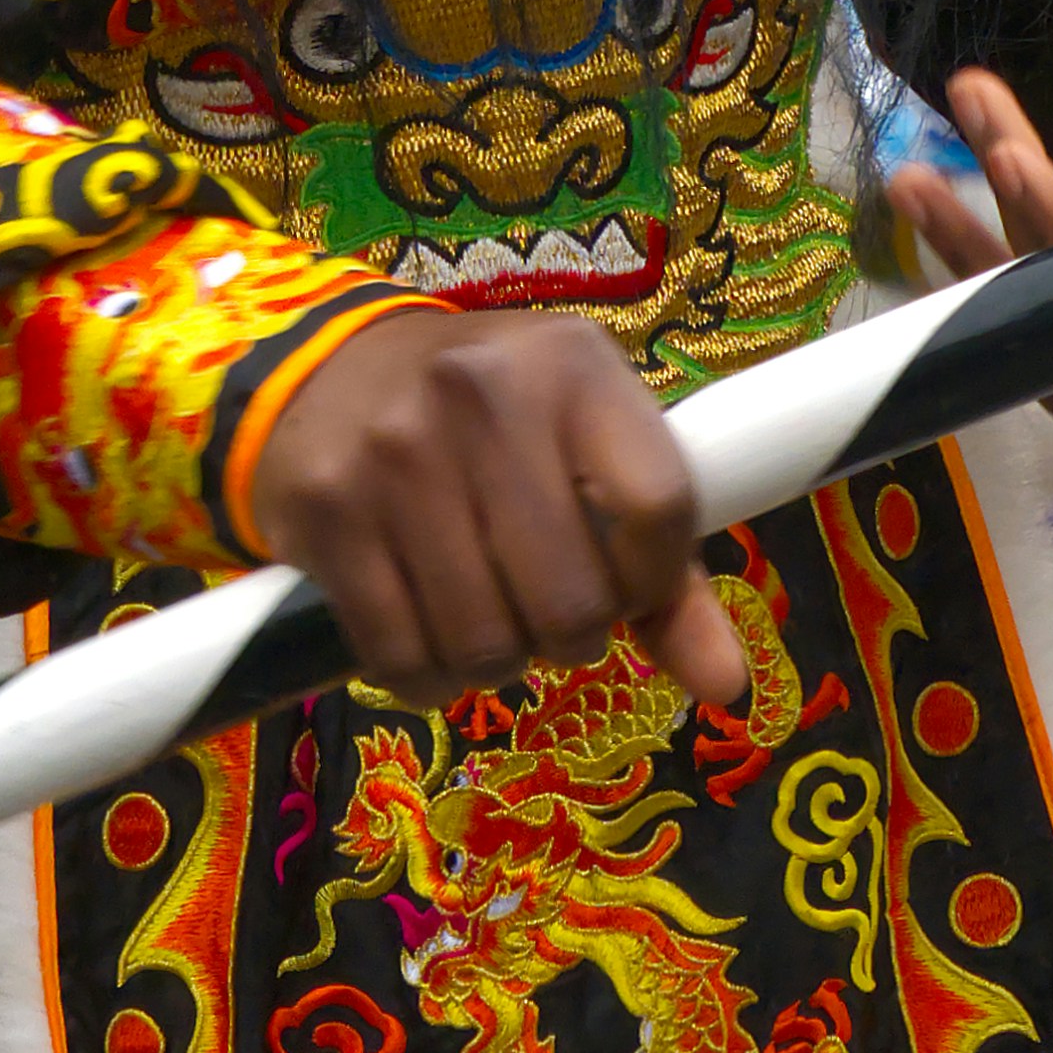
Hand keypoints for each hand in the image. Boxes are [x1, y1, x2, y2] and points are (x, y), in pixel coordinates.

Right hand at [245, 304, 750, 710]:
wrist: (324, 369)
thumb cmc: (488, 420)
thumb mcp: (583, 449)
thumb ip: (665, 569)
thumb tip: (727, 687)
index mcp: (569, 365)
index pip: (659, 505)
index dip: (655, 581)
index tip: (627, 586)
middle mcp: (480, 394)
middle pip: (572, 603)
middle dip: (567, 635)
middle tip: (541, 604)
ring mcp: (394, 452)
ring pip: (486, 646)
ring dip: (496, 661)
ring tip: (484, 613)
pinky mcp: (327, 510)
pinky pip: (403, 660)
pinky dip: (428, 679)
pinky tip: (427, 636)